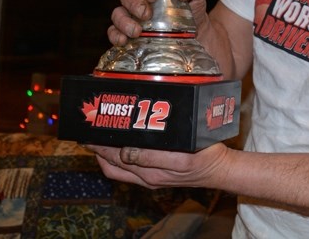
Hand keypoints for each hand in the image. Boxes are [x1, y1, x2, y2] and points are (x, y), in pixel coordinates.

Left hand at [86, 142, 229, 189]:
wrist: (219, 170)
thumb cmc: (205, 157)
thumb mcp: (182, 154)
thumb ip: (152, 155)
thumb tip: (126, 151)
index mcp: (152, 172)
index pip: (116, 159)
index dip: (101, 145)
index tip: (91, 130)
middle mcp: (148, 177)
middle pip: (112, 165)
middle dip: (97, 148)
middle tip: (89, 131)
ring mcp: (151, 179)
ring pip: (118, 169)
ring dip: (105, 154)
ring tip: (98, 138)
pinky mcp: (155, 178)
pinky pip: (128, 171)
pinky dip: (117, 159)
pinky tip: (118, 146)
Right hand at [107, 0, 209, 45]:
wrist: (196, 33)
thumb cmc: (192, 7)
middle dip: (134, 4)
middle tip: (147, 14)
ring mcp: (131, 16)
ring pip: (117, 14)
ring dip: (124, 22)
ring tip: (137, 31)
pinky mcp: (128, 33)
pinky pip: (114, 32)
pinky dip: (115, 36)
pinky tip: (124, 40)